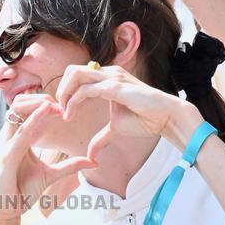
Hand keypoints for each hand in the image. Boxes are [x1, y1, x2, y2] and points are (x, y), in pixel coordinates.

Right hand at [0, 99, 97, 224]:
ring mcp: (6, 144)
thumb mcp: (51, 174)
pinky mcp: (7, 155)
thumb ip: (70, 166)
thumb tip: (93, 162)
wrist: (6, 210)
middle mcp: (9, 136)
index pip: (27, 109)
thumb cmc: (22, 191)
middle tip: (62, 102)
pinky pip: (21, 132)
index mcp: (17, 137)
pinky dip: (34, 119)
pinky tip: (47, 110)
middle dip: (40, 98)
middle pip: (20, 103)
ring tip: (56, 104)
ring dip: (38, 103)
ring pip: (18, 111)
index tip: (65, 107)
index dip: (45, 104)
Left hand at [56, 64, 200, 153]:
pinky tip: (70, 115)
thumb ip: (101, 138)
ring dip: (64, 94)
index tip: (62, 112)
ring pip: (75, 75)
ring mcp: (111, 77)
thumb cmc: (144, 119)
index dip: (65, 92)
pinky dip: (73, 102)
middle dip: (61, 90)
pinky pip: (85, 90)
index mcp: (106, 78)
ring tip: (64, 113)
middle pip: (72, 70)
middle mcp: (107, 73)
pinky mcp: (114, 86)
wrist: (165, 117)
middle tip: (60, 110)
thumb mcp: (115, 129)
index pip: (77, 76)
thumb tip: (91, 154)